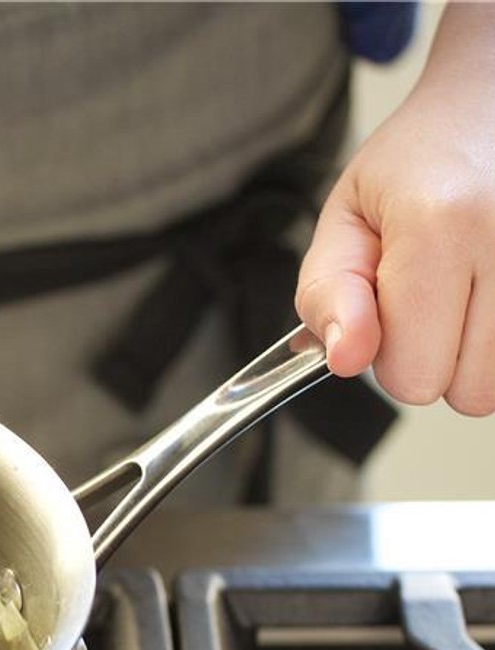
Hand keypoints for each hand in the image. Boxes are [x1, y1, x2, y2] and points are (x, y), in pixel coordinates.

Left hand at [296, 2, 494, 415]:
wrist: (493, 102)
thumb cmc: (421, 160)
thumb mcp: (345, 217)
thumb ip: (327, 295)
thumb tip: (346, 359)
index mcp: (442, 226)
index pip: (411, 376)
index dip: (389, 352)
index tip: (393, 301)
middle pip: (468, 392)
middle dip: (438, 355)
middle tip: (435, 291)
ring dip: (480, 351)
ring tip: (469, 286)